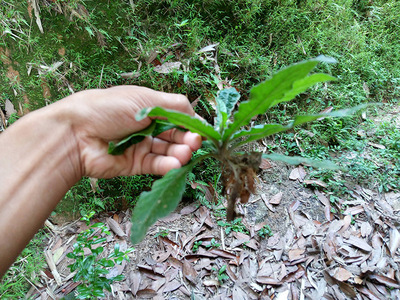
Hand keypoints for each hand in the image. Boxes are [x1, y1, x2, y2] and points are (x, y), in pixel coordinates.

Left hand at [63, 86, 201, 177]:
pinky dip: (167, 166)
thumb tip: (197, 115)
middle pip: (175, 135)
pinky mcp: (135, 164)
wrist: (76, 133)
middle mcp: (147, 127)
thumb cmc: (108, 108)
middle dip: (187, 139)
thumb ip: (175, 105)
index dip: (191, 124)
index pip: (178, 117)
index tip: (202, 131)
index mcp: (149, 107)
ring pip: (167, 152)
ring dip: (180, 153)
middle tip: (195, 143)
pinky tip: (175, 164)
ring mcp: (141, 146)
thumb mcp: (145, 98)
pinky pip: (156, 166)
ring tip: (186, 154)